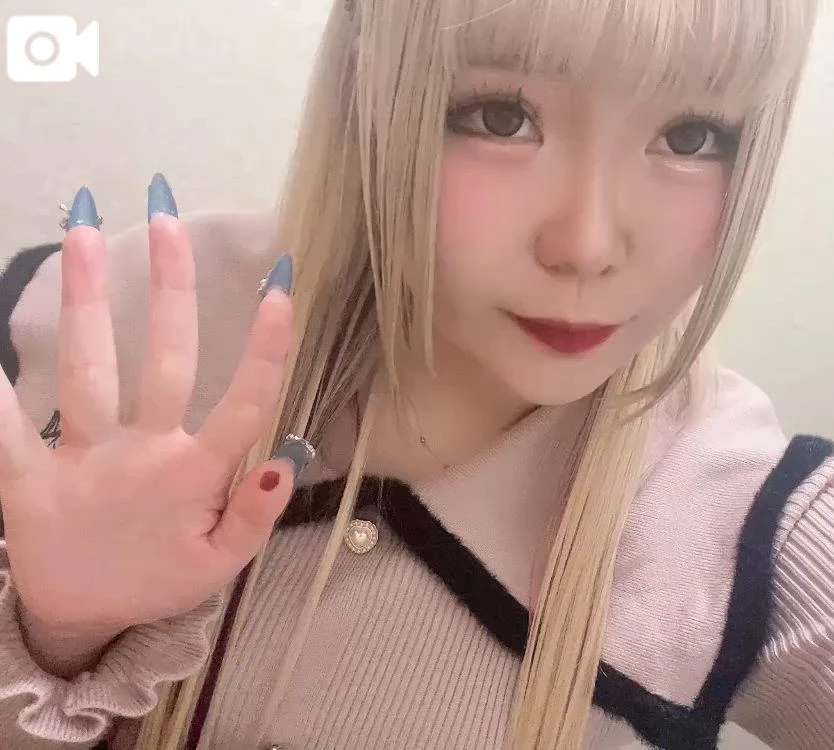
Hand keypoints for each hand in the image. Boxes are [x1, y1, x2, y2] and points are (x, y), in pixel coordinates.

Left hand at [0, 182, 307, 644]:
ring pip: (89, 372)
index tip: (279, 287)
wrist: (79, 621)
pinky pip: (5, 428)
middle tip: (167, 219)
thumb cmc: (160, 580)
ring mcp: (81, 462)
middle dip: (170, 290)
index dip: (265, 347)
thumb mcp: (222, 563)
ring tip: (85, 232)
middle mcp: (141, 456)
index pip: (244, 404)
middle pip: (163, 363)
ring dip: (88, 301)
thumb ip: (255, 514)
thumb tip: (287, 460)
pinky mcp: (26, 476)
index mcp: (195, 477)